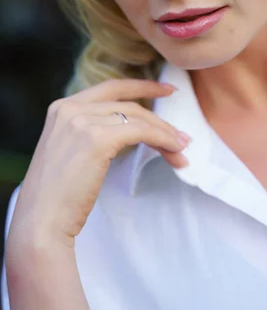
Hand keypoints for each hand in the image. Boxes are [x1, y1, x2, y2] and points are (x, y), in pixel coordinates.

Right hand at [7, 79, 189, 250]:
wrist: (41, 223)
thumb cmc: (58, 197)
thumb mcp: (70, 151)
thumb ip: (90, 132)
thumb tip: (131, 130)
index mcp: (62, 108)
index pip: (110, 89)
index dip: (141, 86)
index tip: (166, 89)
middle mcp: (71, 108)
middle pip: (129, 105)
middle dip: (160, 120)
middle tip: (182, 136)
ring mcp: (82, 121)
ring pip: (139, 119)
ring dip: (166, 134)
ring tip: (182, 150)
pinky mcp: (97, 138)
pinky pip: (142, 132)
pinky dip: (163, 140)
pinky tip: (174, 152)